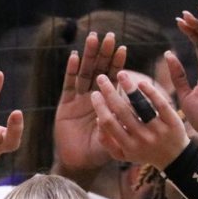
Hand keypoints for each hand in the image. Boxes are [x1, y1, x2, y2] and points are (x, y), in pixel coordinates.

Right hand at [53, 31, 126, 173]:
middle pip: (99, 70)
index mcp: (107, 103)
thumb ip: (123, 123)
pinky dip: (71, 70)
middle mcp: (93, 97)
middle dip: (104, 53)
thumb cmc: (99, 151)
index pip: (114, 79)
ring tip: (93, 38)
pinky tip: (74, 56)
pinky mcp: (65, 104)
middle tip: (109, 36)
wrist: (79, 162)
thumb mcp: (117, 137)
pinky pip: (68, 84)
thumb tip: (131, 110)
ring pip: (84, 72)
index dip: (118, 64)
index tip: (124, 48)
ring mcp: (78, 99)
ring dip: (89, 56)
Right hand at [91, 71, 188, 168]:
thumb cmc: (143, 152)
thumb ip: (107, 141)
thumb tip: (97, 119)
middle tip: (101, 78)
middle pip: (122, 111)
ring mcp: (158, 131)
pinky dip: (150, 92)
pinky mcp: (173, 122)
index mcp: (128, 146)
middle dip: (109, 92)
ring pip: (140, 106)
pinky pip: (160, 104)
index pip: (109, 123)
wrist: (175, 158)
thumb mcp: (123, 154)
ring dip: (129, 88)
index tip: (95, 93)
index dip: (100, 107)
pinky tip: (141, 83)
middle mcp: (143, 139)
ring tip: (121, 75)